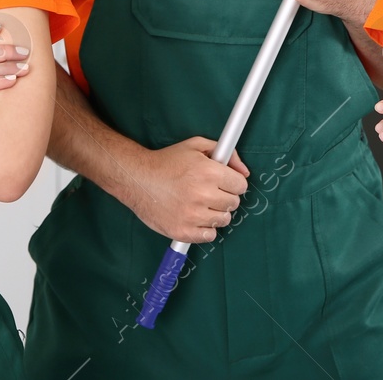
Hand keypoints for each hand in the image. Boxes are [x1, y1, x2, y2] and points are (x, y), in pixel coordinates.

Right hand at [123, 137, 250, 242]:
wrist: (137, 179)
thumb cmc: (167, 162)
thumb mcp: (196, 146)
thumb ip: (226, 154)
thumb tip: (244, 172)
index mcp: (208, 172)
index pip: (241, 185)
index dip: (233, 182)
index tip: (224, 182)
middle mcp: (202, 195)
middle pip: (234, 203)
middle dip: (225, 196)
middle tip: (210, 192)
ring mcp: (192, 215)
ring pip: (223, 220)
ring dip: (216, 213)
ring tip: (201, 204)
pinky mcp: (182, 231)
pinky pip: (209, 236)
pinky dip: (205, 228)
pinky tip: (195, 217)